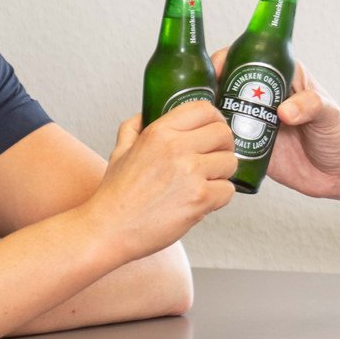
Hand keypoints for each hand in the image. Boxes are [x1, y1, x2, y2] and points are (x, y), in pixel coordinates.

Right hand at [88, 100, 236, 257]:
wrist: (109, 229)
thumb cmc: (114, 194)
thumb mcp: (120, 150)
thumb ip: (133, 127)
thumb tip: (146, 113)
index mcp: (159, 132)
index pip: (204, 109)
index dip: (215, 119)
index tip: (215, 129)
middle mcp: (177, 148)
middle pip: (223, 134)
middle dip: (224, 147)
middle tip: (215, 158)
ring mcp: (191, 173)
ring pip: (230, 162)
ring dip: (222, 174)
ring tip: (205, 182)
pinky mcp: (200, 198)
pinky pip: (228, 190)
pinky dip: (219, 197)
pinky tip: (202, 200)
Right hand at [207, 50, 339, 198]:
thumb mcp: (329, 114)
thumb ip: (310, 106)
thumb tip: (285, 110)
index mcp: (282, 76)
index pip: (248, 57)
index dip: (227, 59)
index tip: (216, 70)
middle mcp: (264, 95)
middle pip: (227, 82)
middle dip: (209, 87)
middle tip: (202, 99)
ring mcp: (255, 119)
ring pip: (221, 109)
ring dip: (208, 113)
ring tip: (200, 121)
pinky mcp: (250, 143)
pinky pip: (225, 137)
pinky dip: (213, 137)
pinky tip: (204, 141)